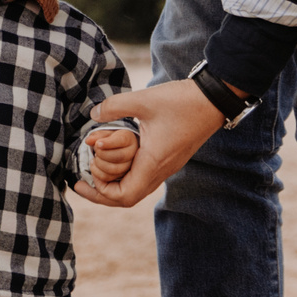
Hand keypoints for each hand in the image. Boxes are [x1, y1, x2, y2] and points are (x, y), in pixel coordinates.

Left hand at [71, 79, 230, 207]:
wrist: (216, 99)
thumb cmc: (182, 101)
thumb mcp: (144, 100)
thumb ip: (115, 107)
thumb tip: (92, 115)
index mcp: (153, 163)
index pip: (124, 196)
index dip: (101, 192)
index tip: (85, 175)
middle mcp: (162, 171)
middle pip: (128, 197)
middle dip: (102, 193)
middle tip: (81, 181)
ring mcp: (167, 166)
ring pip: (137, 188)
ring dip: (114, 183)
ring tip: (94, 169)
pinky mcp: (170, 158)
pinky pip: (145, 176)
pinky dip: (126, 173)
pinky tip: (115, 158)